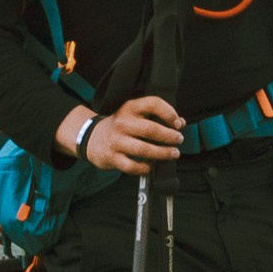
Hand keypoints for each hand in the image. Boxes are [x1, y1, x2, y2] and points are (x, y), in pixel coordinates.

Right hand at [64, 95, 184, 175]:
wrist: (92, 137)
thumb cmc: (121, 126)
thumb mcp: (134, 115)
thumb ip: (156, 116)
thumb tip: (180, 123)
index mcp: (130, 108)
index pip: (153, 103)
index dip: (169, 113)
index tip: (179, 123)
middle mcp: (122, 123)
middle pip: (151, 129)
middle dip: (169, 136)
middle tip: (179, 140)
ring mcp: (116, 141)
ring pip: (144, 149)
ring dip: (162, 153)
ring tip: (173, 154)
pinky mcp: (112, 157)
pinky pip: (132, 166)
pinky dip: (145, 168)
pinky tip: (152, 166)